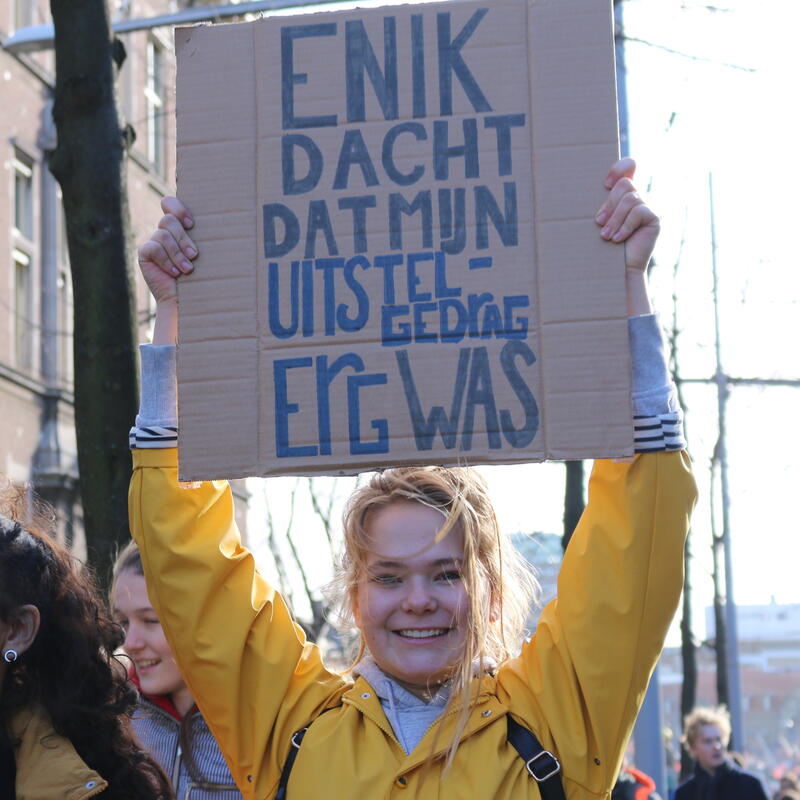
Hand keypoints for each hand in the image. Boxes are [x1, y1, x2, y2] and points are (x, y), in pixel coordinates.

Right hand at [137, 197, 196, 305]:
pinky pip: (153, 249)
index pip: (169, 203)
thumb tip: (223, 223)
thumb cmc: (201, 277)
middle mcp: (164, 231)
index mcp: (178, 227)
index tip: (191, 224)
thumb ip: (204, 239)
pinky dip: (166, 261)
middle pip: (168, 220)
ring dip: (177, 253)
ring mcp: (153, 242)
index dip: (178, 209)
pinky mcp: (145, 254)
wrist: (185, 300)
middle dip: (183, 238)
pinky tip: (175, 273)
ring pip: (163, 235)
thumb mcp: (204, 255)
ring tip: (188, 269)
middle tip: (195, 255)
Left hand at [594, 158, 659, 274]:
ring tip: (605, 236)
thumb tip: (574, 192)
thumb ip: (597, 207)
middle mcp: (637, 198)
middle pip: (625, 184)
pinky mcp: (654, 219)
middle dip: (609, 204)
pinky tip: (618, 240)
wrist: (617, 271)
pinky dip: (625, 226)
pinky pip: (639, 212)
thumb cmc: (601, 247)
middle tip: (599, 223)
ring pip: (630, 199)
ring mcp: (647, 208)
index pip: (628, 167)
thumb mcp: (598, 223)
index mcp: (622, 195)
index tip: (605, 183)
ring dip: (615, 219)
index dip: (619, 168)